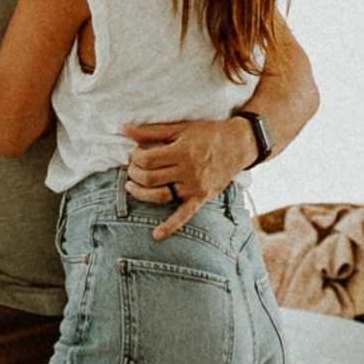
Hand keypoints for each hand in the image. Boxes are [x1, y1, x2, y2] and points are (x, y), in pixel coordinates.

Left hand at [121, 116, 249, 239]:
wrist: (238, 145)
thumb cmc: (208, 134)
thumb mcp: (180, 128)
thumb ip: (151, 131)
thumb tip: (125, 130)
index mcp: (183, 151)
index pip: (147, 160)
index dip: (135, 158)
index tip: (134, 155)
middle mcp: (189, 171)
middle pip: (150, 178)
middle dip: (134, 174)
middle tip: (131, 169)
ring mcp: (195, 187)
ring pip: (161, 196)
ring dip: (141, 194)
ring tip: (132, 187)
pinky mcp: (201, 198)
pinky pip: (184, 215)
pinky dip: (170, 226)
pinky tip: (156, 235)